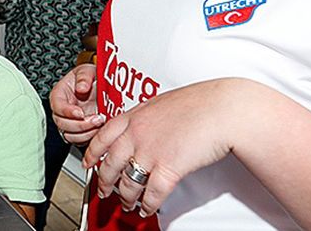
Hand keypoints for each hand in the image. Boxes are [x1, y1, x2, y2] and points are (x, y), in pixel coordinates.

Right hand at [49, 64, 104, 144]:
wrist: (99, 86)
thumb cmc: (90, 77)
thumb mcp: (88, 70)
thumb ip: (84, 77)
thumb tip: (81, 88)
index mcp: (59, 94)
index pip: (57, 106)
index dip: (67, 111)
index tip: (80, 113)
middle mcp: (61, 110)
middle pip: (62, 124)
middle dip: (80, 124)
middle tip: (96, 119)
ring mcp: (69, 122)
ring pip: (70, 135)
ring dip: (86, 133)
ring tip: (100, 123)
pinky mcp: (78, 132)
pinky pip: (79, 141)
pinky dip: (89, 138)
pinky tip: (100, 130)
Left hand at [84, 79, 241, 216]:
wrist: (222, 108)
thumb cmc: (199, 103)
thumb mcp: (161, 102)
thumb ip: (146, 115)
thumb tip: (141, 124)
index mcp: (133, 116)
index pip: (101, 138)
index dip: (91, 154)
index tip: (87, 163)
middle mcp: (136, 135)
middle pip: (109, 164)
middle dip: (104, 182)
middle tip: (103, 191)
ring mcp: (150, 152)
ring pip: (128, 182)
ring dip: (126, 198)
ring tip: (127, 204)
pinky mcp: (169, 168)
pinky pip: (152, 194)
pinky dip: (147, 205)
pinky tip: (147, 209)